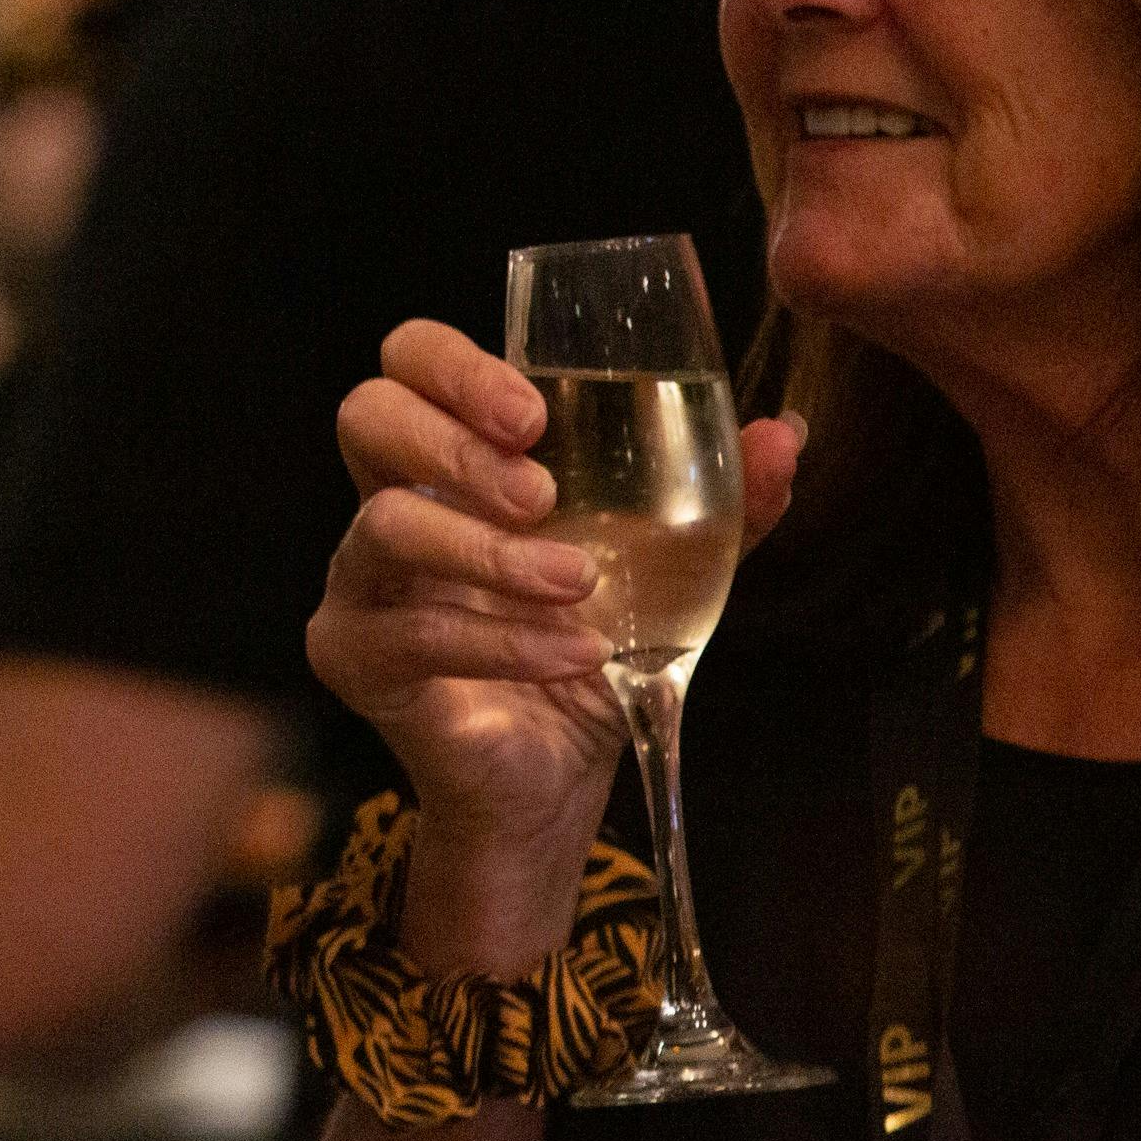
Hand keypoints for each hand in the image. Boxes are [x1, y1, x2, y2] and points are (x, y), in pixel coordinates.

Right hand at [307, 323, 803, 926]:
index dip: (454, 365)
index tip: (533, 411)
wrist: (557, 778)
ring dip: (491, 550)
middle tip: (540, 488)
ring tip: (576, 584)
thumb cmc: (594, 651)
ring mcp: (361, 580)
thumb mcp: (665, 569)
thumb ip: (718, 504)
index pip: (411, 362)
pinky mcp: (357, 656)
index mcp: (451, 459)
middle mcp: (390, 501)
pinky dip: (505, 640)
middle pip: (366, 413)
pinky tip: (576, 653)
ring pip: (385, 525)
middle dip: (454, 440)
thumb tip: (783, 434)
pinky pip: (416, 631)